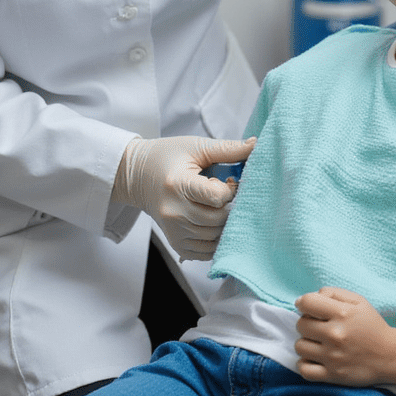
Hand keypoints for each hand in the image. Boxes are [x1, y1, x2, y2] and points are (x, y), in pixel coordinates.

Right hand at [113, 135, 255, 260]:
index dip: (230, 189)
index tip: (227, 181)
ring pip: (215, 237)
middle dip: (230, 207)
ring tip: (218, 206)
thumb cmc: (168, 157)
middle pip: (218, 219)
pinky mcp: (176, 243)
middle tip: (225, 195)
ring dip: (225, 223)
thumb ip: (228, 149)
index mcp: (178, 185)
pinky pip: (206, 252)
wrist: (138, 176)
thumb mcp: (196, 147)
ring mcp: (173, 231)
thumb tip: (257, 144)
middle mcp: (173, 212)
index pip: (217, 197)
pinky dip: (216, 239)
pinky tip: (213, 222)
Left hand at [294, 287, 395, 385]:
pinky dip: (305, 364)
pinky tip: (314, 358)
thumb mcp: (358, 301)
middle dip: (307, 322)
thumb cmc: (372, 325)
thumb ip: (333, 293)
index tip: (308, 307)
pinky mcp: (332, 376)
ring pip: (299, 347)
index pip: (306, 302)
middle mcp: (335, 335)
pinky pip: (304, 370)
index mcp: (342, 313)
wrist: (390, 356)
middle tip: (318, 326)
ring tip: (318, 342)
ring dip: (306, 343)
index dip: (303, 303)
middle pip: (300, 325)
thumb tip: (306, 300)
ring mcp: (332, 357)